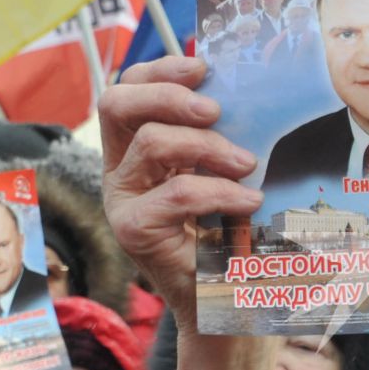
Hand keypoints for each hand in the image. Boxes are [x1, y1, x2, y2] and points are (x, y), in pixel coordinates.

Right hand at [99, 57, 262, 335]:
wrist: (231, 303)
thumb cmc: (237, 234)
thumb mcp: (230, 173)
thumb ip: (224, 136)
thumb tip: (247, 86)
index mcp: (138, 149)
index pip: (128, 89)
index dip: (159, 69)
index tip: (204, 67)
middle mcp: (121, 170)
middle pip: (118, 103)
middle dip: (169, 93)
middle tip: (216, 110)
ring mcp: (122, 199)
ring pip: (151, 143)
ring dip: (208, 146)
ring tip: (249, 165)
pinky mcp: (133, 230)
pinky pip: (176, 193)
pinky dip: (220, 191)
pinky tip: (250, 201)